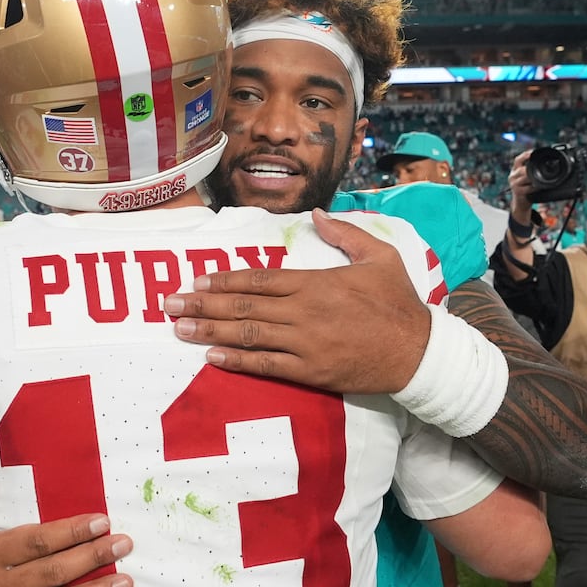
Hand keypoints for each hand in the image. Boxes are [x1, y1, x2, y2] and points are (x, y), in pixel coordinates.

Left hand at [163, 209, 431, 393]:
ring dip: (209, 332)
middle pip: (243, 307)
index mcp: (315, 283)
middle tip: (169, 303)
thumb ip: (345, 233)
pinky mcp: (310, 372)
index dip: (224, 280)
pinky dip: (237, 361)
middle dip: (202, 305)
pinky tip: (212, 357)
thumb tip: (316, 214)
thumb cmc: (399, 303)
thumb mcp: (380, 256)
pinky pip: (266, 366)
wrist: (418, 352)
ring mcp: (305, 345)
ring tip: (179, 328)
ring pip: (248, 336)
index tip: (196, 279)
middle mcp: (303, 313)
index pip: (259, 280)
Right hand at [507, 149, 535, 219]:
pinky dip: (535, 187)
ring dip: (534, 178)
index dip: (525, 155)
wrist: (521, 204)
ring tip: (540, 179)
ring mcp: (514, 184)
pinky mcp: (518, 192)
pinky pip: (528, 187)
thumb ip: (530, 171)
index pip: (518, 160)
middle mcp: (512, 176)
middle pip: (522, 169)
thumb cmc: (526, 189)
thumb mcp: (526, 178)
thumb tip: (545, 164)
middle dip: (532, 169)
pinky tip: (538, 187)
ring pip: (525, 177)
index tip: (533, 151)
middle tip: (541, 170)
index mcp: (514, 170)